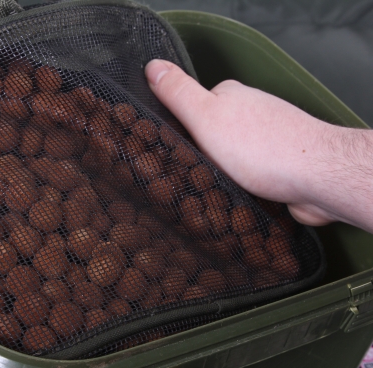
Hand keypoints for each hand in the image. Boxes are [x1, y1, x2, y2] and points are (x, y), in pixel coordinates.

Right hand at [145, 59, 372, 232]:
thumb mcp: (206, 117)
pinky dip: (236, 187)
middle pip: (207, 134)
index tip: (167, 145)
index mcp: (230, 96)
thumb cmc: (263, 148)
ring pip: (226, 158)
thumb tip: (153, 66)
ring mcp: (264, 140)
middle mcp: (248, 114)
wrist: (318, 178)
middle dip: (197, 154)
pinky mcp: (275, 166)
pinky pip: (244, 176)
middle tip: (186, 171)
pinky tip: (231, 198)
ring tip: (206, 189)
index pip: (190, 107)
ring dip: (217, 174)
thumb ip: (178, 93)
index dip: (177, 128)